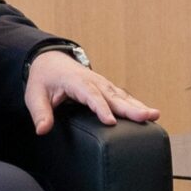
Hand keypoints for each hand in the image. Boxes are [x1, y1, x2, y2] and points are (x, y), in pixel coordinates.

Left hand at [23, 51, 159, 133]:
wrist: (50, 60)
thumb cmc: (44, 79)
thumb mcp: (35, 96)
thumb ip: (40, 113)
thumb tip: (42, 130)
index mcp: (77, 82)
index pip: (91, 96)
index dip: (101, 108)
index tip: (111, 122)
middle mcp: (94, 82)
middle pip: (113, 96)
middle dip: (130, 107)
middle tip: (147, 116)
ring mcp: (102, 84)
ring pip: (122, 96)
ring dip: (138, 106)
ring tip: (155, 115)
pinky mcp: (107, 89)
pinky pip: (123, 97)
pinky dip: (135, 105)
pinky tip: (147, 115)